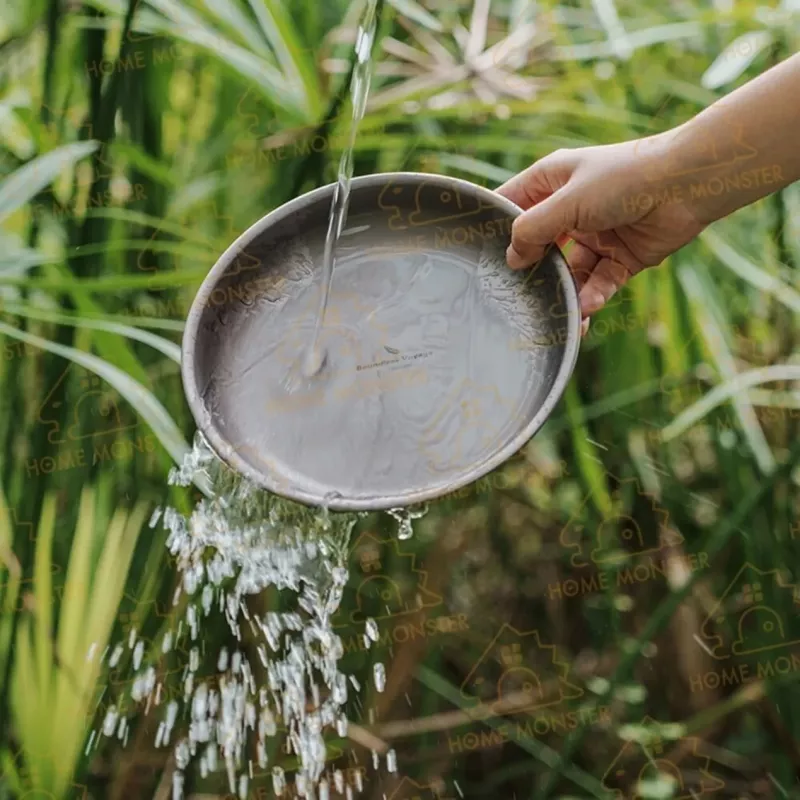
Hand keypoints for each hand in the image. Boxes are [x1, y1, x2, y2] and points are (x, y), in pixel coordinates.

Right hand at [495, 136, 706, 327]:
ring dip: (566, 293)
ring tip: (561, 315)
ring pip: (569, 272)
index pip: (512, 205)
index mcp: (552, 182)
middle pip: (538, 246)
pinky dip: (593, 296)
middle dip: (532, 272)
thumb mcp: (568, 202)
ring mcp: (595, 234)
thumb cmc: (625, 179)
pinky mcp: (619, 257)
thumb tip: (511, 259)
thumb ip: (533, 230)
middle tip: (518, 297)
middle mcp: (570, 209)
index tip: (480, 258)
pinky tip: (589, 308)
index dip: (496, 229)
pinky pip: (598, 282)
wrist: (687, 185)